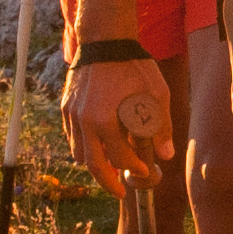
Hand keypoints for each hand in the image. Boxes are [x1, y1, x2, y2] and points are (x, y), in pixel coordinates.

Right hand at [68, 56, 177, 186]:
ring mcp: (73, 115)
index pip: (120, 157)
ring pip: (79, 154)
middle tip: (120, 192)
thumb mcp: (156, 93)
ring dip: (95, 165)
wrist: (104, 41)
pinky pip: (73, 138)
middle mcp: (85, 121)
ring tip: (110, 170)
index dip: (135, 167)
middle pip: (93, 166)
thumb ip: (161, 126)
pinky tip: (98, 147)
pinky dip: (84, 148)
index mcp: (107, 120)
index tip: (144, 170)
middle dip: (108, 183)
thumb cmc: (133, 66)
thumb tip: (166, 156)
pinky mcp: (66, 108)